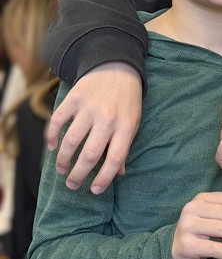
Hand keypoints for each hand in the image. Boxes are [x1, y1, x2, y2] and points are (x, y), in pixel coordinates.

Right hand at [47, 63, 141, 193]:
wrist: (116, 67)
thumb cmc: (126, 101)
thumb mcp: (133, 123)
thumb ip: (124, 146)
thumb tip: (118, 173)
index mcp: (125, 127)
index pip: (114, 159)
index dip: (104, 178)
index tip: (94, 190)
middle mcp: (107, 119)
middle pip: (90, 154)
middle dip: (78, 174)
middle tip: (71, 185)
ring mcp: (88, 108)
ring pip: (71, 140)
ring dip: (63, 159)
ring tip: (61, 169)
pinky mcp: (73, 98)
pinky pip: (58, 120)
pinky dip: (51, 135)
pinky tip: (51, 147)